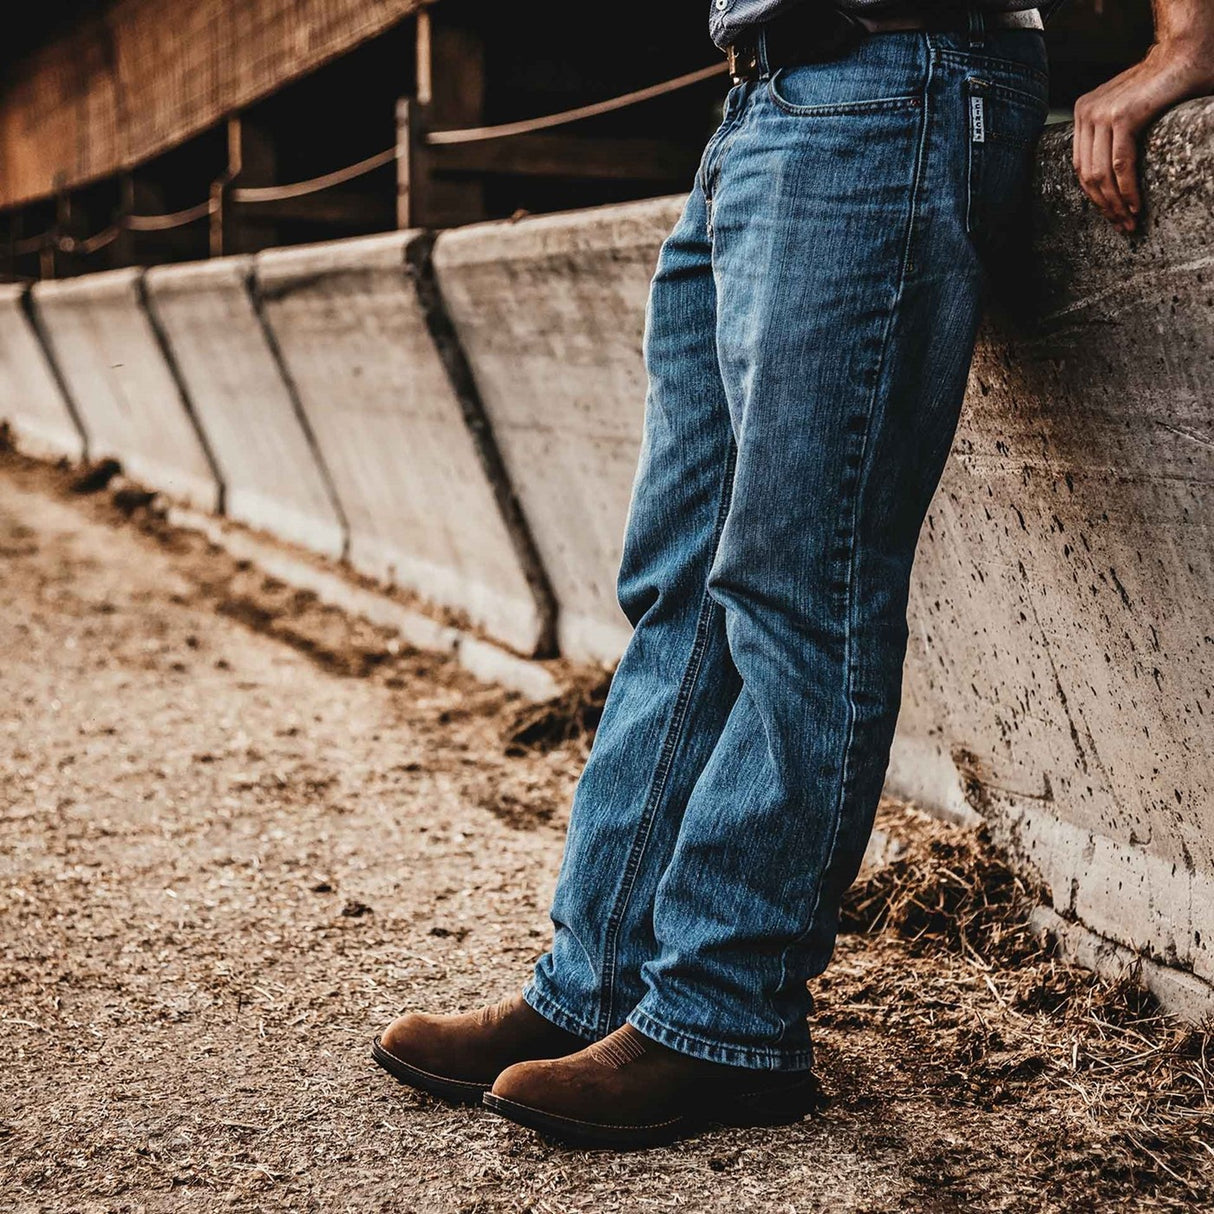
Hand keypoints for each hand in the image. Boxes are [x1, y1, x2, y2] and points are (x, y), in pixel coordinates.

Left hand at [1073, 33, 1213, 232]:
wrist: (1186, 54)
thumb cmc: (1162, 87)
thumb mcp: (1127, 112)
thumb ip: (1112, 138)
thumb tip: (1107, 179)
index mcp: (1084, 114)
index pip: (1081, 167)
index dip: (1094, 196)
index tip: (1109, 215)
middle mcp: (1086, 113)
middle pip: (1087, 175)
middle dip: (1104, 206)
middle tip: (1121, 226)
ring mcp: (1101, 114)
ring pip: (1101, 175)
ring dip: (1116, 203)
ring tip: (1129, 221)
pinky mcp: (1122, 116)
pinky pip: (1120, 165)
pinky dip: (1127, 189)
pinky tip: (1135, 206)